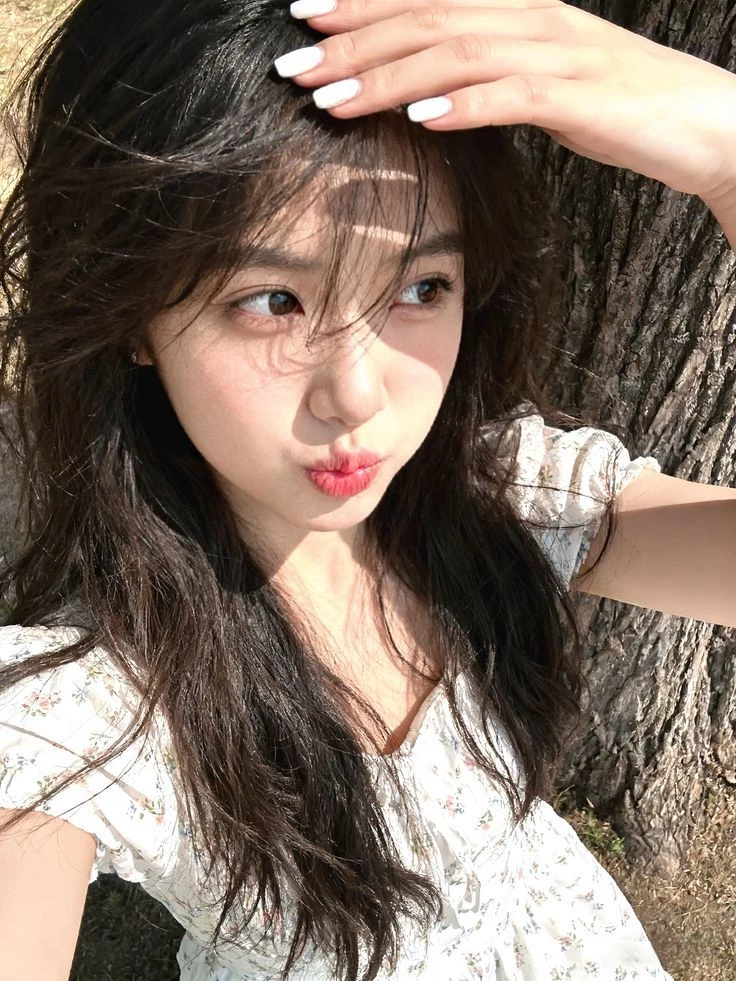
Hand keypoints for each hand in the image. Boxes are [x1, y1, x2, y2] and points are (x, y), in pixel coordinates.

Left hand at [275, 0, 735, 201]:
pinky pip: (511, 96)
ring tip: (331, 99)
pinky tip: (420, 119)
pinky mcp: (579, 96)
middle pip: (427, 19)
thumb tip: (429, 93)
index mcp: (518, 10)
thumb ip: (488, 77)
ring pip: (455, 53)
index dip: (362, 4)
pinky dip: (462, 105)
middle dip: (353, 42)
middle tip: (294, 66)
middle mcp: (531, 18)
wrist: (701, 122)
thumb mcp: (544, 81)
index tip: (306, 17)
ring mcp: (556, 53)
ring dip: (387, 76)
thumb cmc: (617, 105)